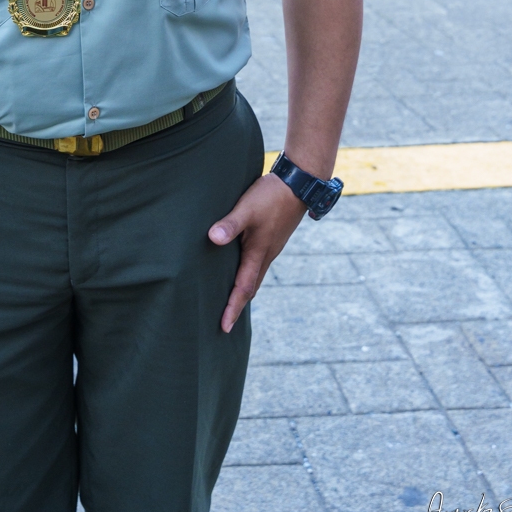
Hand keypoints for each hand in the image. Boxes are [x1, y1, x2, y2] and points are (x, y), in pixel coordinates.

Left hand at [208, 172, 306, 331]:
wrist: (299, 184)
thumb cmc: (271, 197)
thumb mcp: (247, 209)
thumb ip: (230, 224)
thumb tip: (212, 239)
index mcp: (258, 253)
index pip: (243, 288)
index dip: (232, 308)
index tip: (224, 328)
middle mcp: (266, 255)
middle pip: (250, 287)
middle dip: (238, 305)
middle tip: (225, 323)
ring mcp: (270, 247)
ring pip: (254, 276)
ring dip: (243, 290)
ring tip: (230, 300)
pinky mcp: (271, 238)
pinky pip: (257, 263)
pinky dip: (247, 273)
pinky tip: (240, 267)